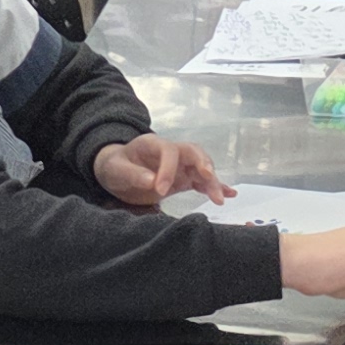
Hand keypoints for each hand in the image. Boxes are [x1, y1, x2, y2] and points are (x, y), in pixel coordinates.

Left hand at [93, 133, 231, 209]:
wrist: (117, 171)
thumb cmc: (115, 168)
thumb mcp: (116, 170)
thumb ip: (132, 174)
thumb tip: (152, 181)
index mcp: (154, 145)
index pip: (169, 151)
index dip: (168, 169)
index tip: (161, 190)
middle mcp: (171, 152)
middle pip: (193, 152)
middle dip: (204, 165)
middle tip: (209, 181)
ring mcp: (180, 165)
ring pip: (202, 167)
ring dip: (212, 181)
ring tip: (220, 199)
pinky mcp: (184, 179)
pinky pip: (202, 181)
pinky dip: (215, 187)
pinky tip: (229, 195)